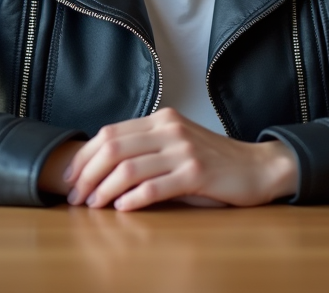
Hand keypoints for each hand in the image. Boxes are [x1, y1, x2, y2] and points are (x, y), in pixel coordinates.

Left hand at [59, 108, 297, 210]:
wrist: (257, 168)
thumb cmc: (213, 162)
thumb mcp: (177, 145)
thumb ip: (146, 148)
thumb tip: (100, 168)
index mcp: (162, 119)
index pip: (110, 133)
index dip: (84, 156)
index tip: (71, 177)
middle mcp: (170, 129)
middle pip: (113, 148)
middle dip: (88, 174)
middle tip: (76, 196)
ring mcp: (184, 150)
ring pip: (129, 168)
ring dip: (104, 190)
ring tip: (93, 205)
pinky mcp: (197, 173)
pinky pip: (155, 187)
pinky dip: (133, 199)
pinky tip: (122, 208)